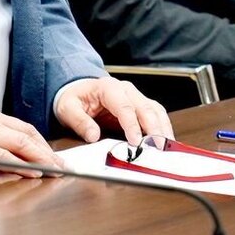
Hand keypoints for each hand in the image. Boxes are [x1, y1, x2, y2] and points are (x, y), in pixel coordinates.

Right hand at [0, 107, 63, 176]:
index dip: (42, 143)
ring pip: (21, 143)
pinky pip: (4, 155)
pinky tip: (33, 171)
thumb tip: (15, 153)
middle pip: (28, 135)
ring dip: (41, 158)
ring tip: (54, 170)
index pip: (25, 128)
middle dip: (48, 152)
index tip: (53, 156)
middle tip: (61, 166)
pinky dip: (21, 163)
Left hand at [53, 77, 172, 146]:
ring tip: (165, 147)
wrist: (77, 89)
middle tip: (157, 147)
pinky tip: (165, 141)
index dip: (132, 125)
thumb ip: (79, 121)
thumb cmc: (74, 98)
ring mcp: (135, 96)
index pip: (124, 107)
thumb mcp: (68, 108)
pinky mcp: (140, 105)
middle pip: (145, 108)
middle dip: (154, 128)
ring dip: (162, 128)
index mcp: (108, 87)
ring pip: (155, 110)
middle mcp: (125, 89)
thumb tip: (93, 135)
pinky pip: (156, 114)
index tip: (136, 142)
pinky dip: (163, 127)